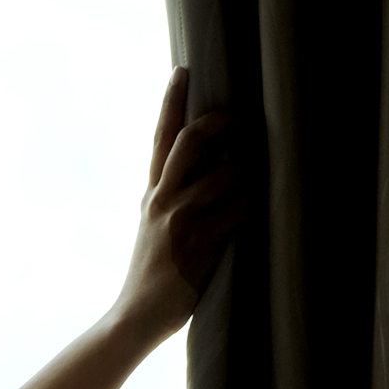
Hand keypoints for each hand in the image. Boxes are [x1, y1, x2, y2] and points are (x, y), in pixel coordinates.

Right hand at [112, 68, 245, 340]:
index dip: (172, 101)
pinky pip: (240, 209)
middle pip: (192, 139)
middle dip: (223, 122)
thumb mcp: (155, 229)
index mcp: (152, 194)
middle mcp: (162, 199)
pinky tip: (253, 218)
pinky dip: (253, 208)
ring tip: (254, 189)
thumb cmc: (154, 276)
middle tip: (244, 120)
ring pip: (225, 172)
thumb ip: (176, 197)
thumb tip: (218, 165)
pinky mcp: (198, 242)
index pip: (161, 138)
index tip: (183, 71)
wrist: (135, 317)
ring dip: (248, 174)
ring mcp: (179, 219)